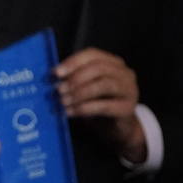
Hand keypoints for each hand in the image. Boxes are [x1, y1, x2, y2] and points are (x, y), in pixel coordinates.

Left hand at [55, 47, 145, 161]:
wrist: (117, 128)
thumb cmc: (98, 103)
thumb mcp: (86, 87)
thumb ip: (74, 78)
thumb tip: (52, 77)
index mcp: (113, 62)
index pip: (92, 54)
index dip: (73, 62)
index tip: (56, 73)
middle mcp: (125, 73)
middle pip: (99, 68)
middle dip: (75, 78)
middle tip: (58, 90)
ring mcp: (129, 90)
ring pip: (103, 85)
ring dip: (79, 93)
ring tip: (63, 101)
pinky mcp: (128, 109)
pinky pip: (104, 106)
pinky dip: (84, 108)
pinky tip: (70, 112)